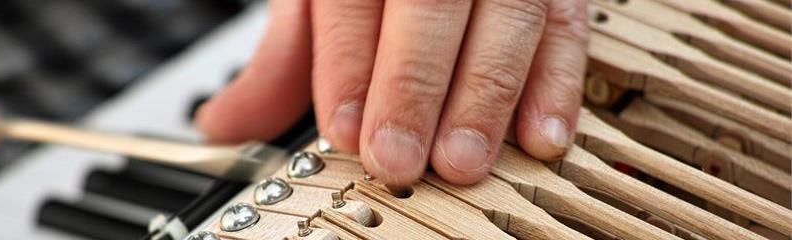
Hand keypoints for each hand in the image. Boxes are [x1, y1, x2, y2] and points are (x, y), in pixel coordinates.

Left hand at [196, 0, 587, 186]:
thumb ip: (283, 60)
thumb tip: (227, 122)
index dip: (349, 65)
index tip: (345, 129)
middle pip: (430, 7)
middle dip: (414, 88)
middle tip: (400, 158)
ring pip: (507, 18)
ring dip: (487, 96)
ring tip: (462, 162)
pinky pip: (567, 28)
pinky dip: (559, 85)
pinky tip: (540, 136)